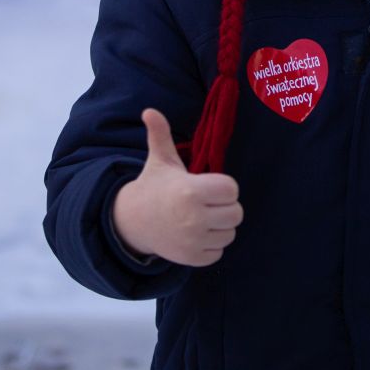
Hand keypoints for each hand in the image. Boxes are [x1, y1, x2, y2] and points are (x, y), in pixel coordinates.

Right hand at [112, 108, 243, 266]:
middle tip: (206, 203)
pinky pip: (219, 252)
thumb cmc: (155, 187)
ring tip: (201, 218)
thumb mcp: (160, 160)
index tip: (207, 186)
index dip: (223, 187)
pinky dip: (211, 245)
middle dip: (224, 207)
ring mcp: (193, 241)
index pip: (232, 190)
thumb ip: (160, 134)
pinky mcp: (192, 258)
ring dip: (220, 227)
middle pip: (236, 213)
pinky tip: (195, 234)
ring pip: (230, 234)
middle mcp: (193, 218)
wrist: (133, 222)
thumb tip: (149, 111)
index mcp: (190, 191)